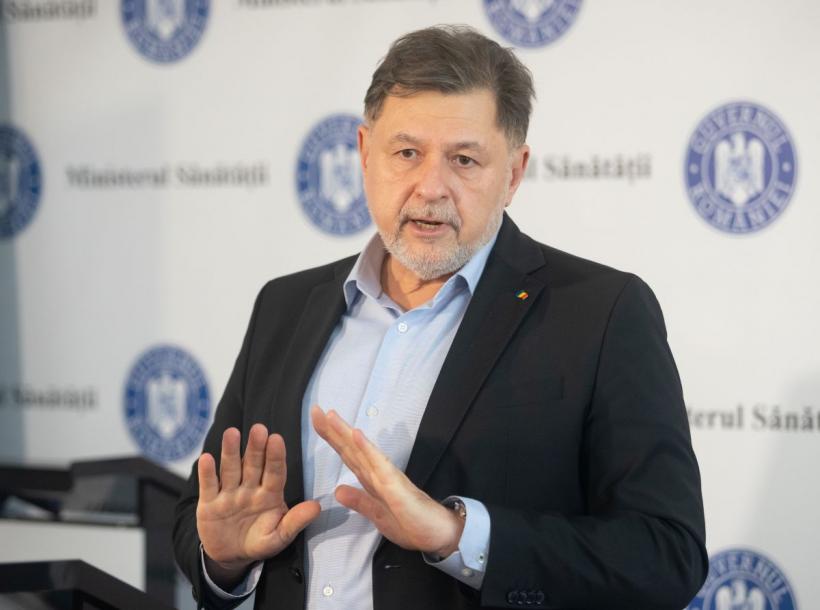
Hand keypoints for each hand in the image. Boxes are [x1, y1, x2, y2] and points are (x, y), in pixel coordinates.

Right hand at [196, 424, 320, 586]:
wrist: (231, 556)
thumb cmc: (259, 542)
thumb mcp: (279, 536)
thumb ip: (295, 522)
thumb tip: (317, 508)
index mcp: (270, 494)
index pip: (275, 472)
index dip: (276, 456)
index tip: (277, 439)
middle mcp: (250, 488)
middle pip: (253, 465)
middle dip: (256, 447)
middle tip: (259, 428)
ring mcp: (229, 494)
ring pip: (231, 469)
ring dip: (231, 452)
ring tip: (232, 433)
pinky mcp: (209, 503)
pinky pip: (209, 485)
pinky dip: (207, 473)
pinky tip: (207, 458)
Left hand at [310, 406, 463, 556]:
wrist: (438, 535)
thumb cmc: (411, 524)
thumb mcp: (378, 516)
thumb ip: (359, 501)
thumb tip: (338, 490)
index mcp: (372, 480)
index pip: (348, 455)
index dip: (332, 438)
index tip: (317, 420)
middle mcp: (378, 473)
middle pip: (351, 448)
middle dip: (333, 430)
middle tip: (315, 410)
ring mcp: (388, 477)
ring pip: (363, 451)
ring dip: (347, 433)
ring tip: (332, 416)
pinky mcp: (396, 486)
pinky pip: (379, 465)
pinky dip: (367, 449)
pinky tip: (357, 435)